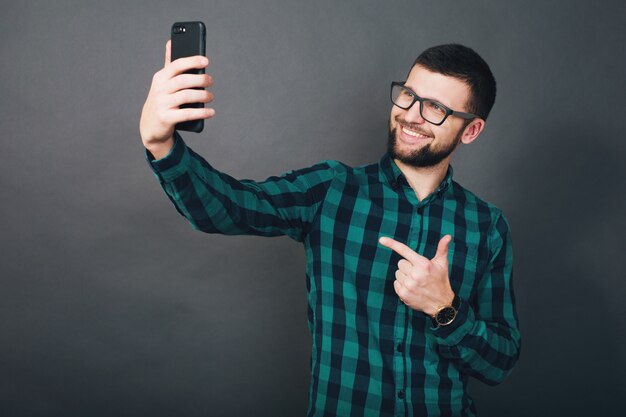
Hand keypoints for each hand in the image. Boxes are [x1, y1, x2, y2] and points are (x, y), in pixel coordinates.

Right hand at [140, 40, 214, 157]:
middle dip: (200, 79)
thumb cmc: (162, 100)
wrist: (150, 126)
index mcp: (160, 78)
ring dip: (203, 96)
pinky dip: (201, 113)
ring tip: (211, 96)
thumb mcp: (162, 82)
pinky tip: (211, 112)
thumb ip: (169, 64)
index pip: (176, 65)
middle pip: (183, 80)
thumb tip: (171, 41)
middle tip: (211, 81)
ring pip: (186, 96)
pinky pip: (187, 114)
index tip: (206, 61)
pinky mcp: (166, 118)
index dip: (192, 61)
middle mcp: (160, 89)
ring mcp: (162, 104)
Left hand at [379, 235, 453, 315]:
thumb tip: (448, 236)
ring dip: (405, 276)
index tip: (381, 239)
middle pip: (400, 263)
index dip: (392, 244)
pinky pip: (396, 283)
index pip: (404, 251)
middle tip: (418, 273)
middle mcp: (415, 274)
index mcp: (423, 264)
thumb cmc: (441, 280)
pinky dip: (402, 285)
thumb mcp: (442, 264)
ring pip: (397, 273)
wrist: (441, 304)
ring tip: (416, 282)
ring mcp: (408, 285)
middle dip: (408, 266)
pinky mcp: (403, 294)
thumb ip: (442, 248)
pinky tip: (412, 288)